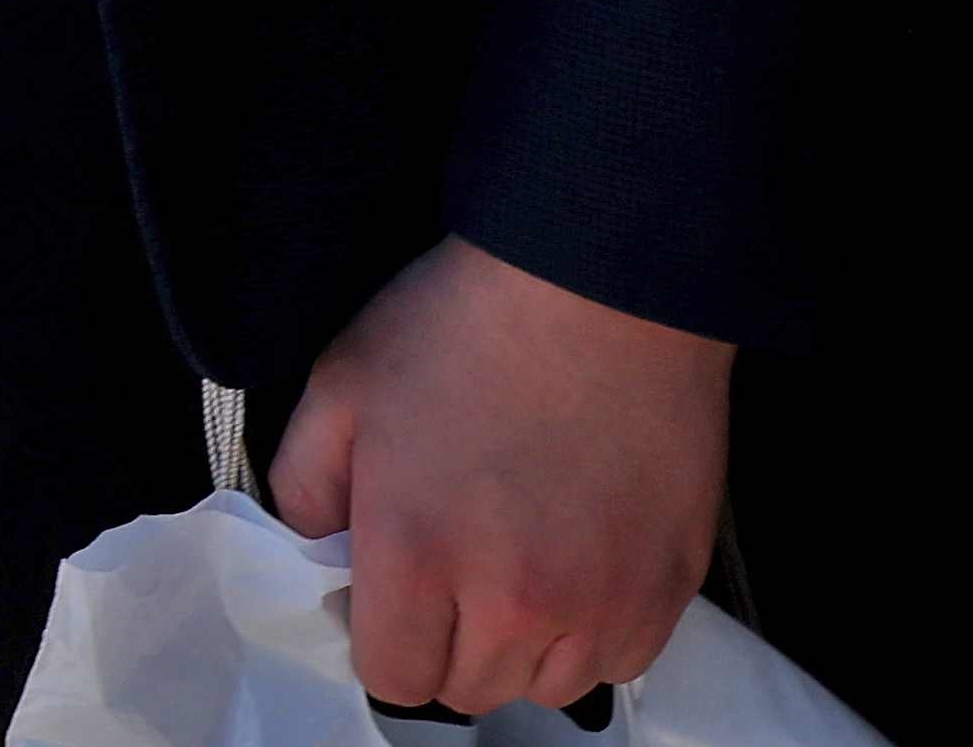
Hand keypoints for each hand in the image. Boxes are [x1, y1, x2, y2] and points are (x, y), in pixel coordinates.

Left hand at [271, 237, 730, 718]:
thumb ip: (305, 486)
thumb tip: (315, 553)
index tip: (389, 586)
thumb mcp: (342, 385)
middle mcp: (513, 603)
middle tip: (452, 563)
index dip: (382, 635)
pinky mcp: (668, 589)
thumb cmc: (461, 324)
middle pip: (469, 689)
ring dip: (521, 644)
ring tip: (516, 562)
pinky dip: (593, 632)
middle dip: (446, 639)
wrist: (601, 284)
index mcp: (418, 556)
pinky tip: (577, 564)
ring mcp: (601, 603)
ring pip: (546, 684)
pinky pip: (620, 661)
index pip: (392, 676)